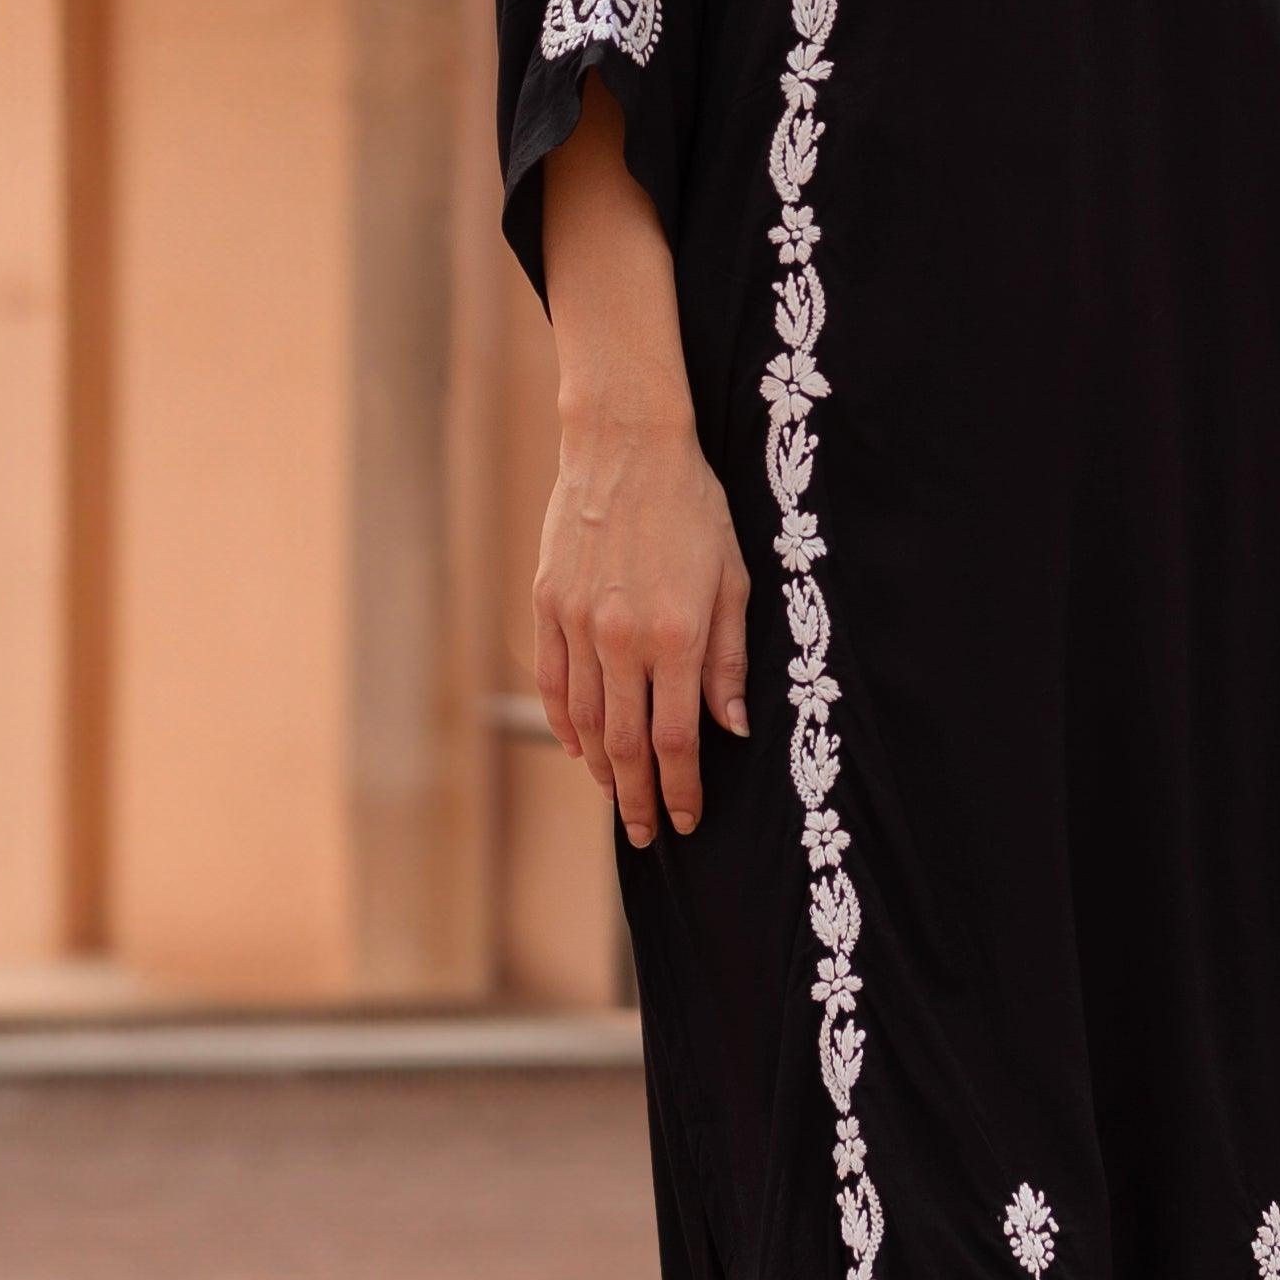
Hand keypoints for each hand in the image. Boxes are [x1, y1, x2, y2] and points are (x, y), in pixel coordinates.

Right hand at [535, 398, 750, 847]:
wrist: (626, 445)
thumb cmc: (693, 508)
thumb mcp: (732, 579)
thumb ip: (729, 658)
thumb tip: (729, 728)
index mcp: (676, 634)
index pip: (675, 739)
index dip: (682, 787)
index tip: (688, 820)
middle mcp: (621, 637)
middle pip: (626, 744)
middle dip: (639, 797)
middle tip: (649, 834)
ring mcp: (577, 623)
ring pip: (585, 721)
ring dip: (602, 769)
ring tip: (619, 796)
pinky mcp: (548, 605)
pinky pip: (553, 683)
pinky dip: (565, 724)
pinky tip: (580, 747)